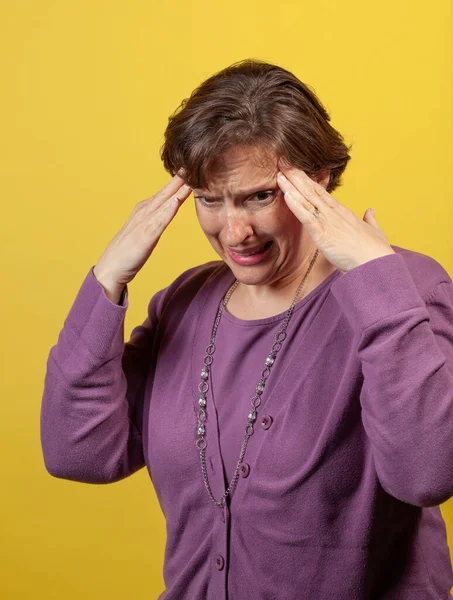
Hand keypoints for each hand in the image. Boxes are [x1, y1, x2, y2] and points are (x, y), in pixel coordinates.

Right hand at [93, 171, 191, 289]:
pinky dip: (167, 211)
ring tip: (190, 176)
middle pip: (166, 192)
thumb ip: (159, 219)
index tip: (195, 167)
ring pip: (164, 203)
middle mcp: (144, 212)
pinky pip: (159, 222)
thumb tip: (172, 209)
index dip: (181, 180)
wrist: (110, 268)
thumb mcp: (148, 231)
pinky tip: (176, 202)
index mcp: (146, 210)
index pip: (167, 192)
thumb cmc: (129, 252)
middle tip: (194, 161)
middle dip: (180, 177)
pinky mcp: (144, 237)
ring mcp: (144, 223)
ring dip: (177, 190)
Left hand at [276, 160, 394, 272]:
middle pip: (312, 191)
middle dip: (297, 178)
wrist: (376, 263)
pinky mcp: (323, 234)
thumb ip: (370, 220)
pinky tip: (286, 194)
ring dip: (292, 187)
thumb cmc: (375, 250)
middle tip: (283, 165)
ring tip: (280, 174)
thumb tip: (370, 211)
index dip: (308, 182)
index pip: (322, 193)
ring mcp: (328, 222)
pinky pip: (306, 217)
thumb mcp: (374, 231)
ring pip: (307, 200)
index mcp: (343, 212)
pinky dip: (295, 205)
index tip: (298, 172)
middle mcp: (334, 213)